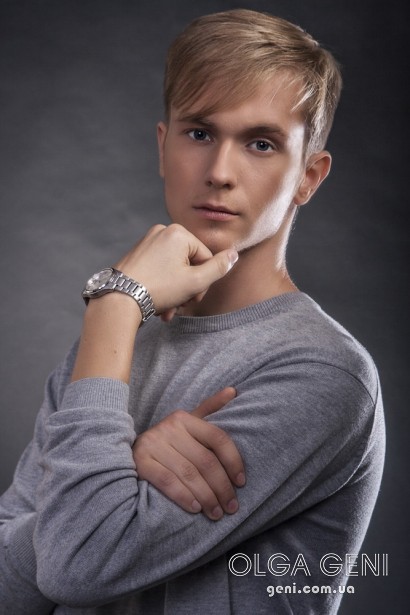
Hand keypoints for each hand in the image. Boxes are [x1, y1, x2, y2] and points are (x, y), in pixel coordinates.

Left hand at [71, 224, 237, 382]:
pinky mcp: (136, 254)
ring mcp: (146, 242)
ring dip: (175, 293)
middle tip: (179, 308)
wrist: (118, 299)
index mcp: (178, 232)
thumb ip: (219, 268)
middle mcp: (161, 231)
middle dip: (187, 290)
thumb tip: (234, 254)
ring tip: (167, 311)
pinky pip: (158, 270)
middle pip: (189, 264)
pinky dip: (161, 287)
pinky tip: (157, 305)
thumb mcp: (195, 282)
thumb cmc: (158, 289)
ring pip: (173, 270)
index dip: (203, 282)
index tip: (192, 299)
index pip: (205, 258)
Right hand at [132, 387, 245, 520]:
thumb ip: (210, 408)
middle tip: (231, 507)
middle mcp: (170, 428)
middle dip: (221, 487)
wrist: (130, 451)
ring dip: (206, 497)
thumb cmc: (169, 441)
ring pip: (188, 473)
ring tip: (216, 512)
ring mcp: (154, 444)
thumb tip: (233, 390)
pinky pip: (167, 481)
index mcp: (185, 418)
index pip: (217, 438)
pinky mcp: (140, 462)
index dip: (233, 461)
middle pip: (205, 460)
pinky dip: (183, 496)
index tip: (242, 482)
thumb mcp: (188, 423)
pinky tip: (195, 509)